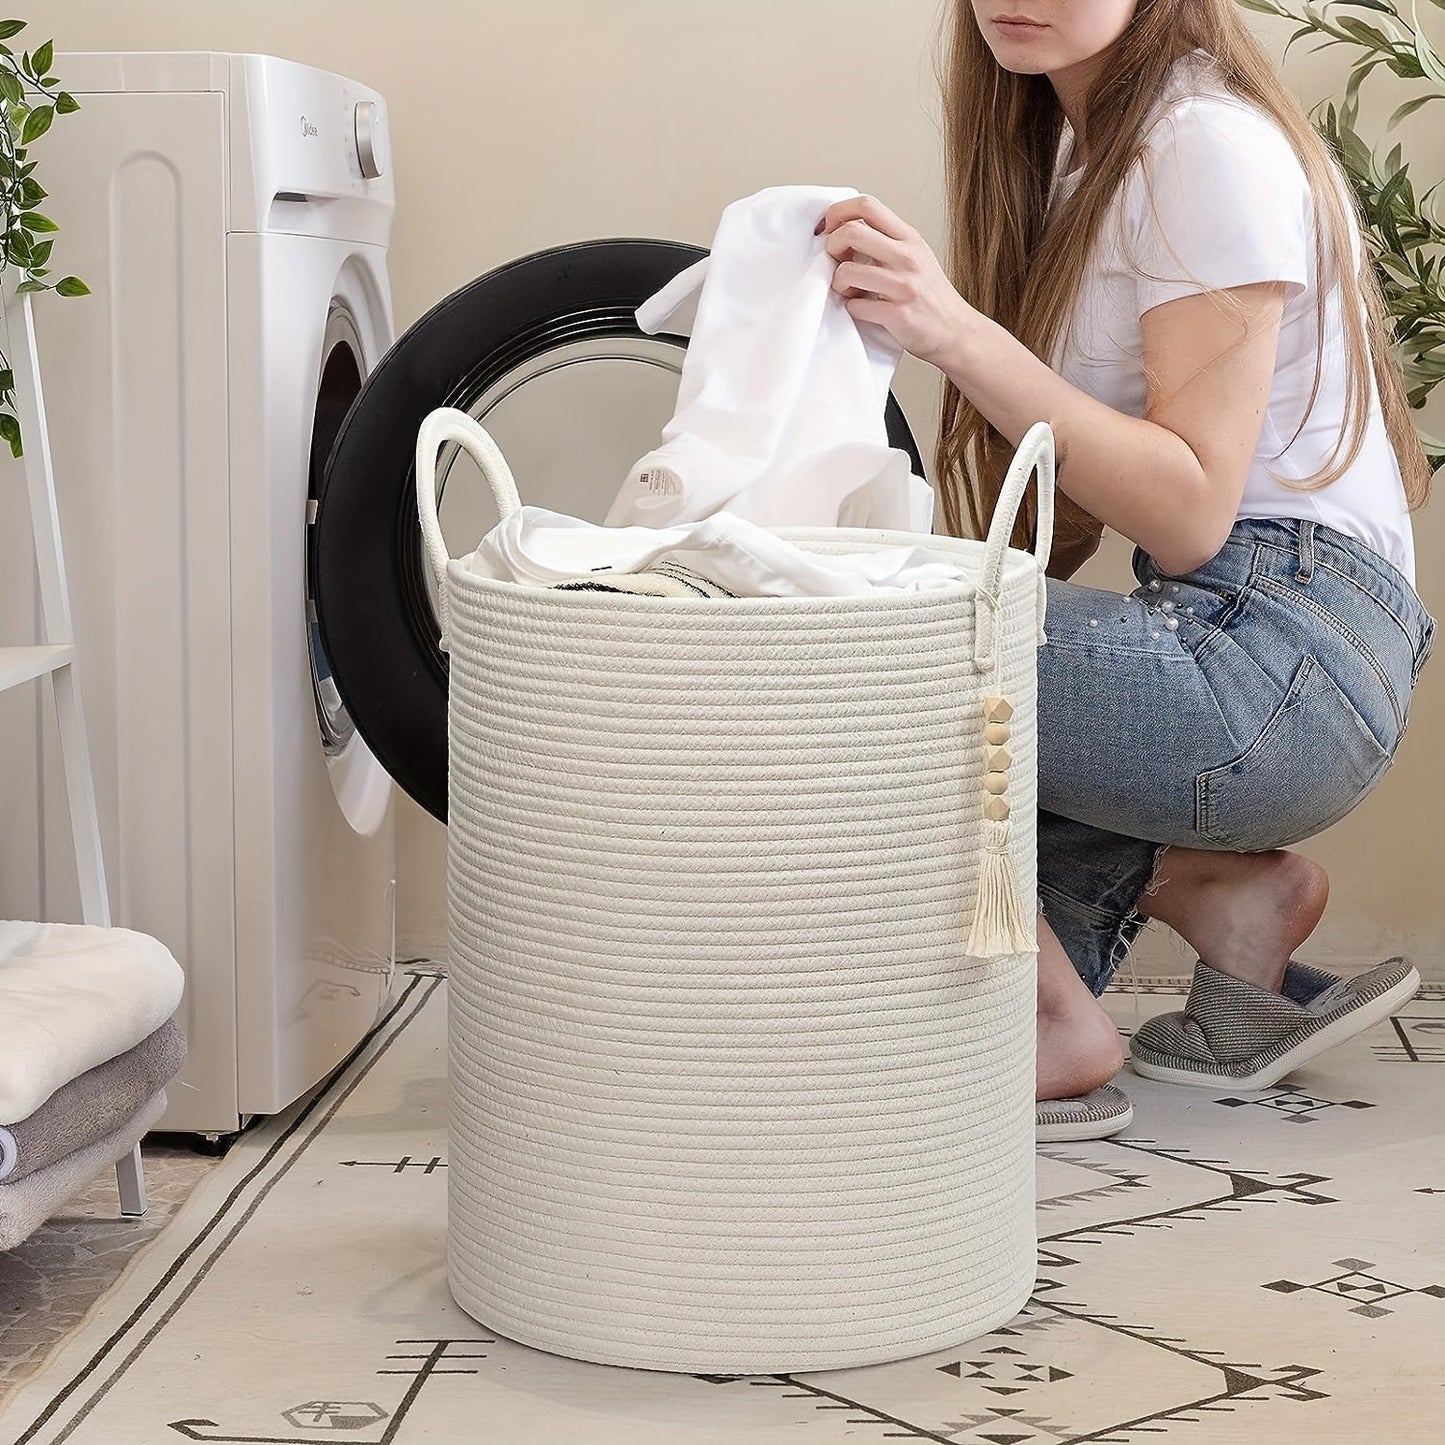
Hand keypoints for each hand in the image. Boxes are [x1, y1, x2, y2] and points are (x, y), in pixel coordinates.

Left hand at [815, 194, 969, 368]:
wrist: (956, 331)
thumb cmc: (931, 296)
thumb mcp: (915, 257)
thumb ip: (886, 242)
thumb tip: (845, 233)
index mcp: (909, 238)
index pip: (867, 205)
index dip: (838, 212)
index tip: (828, 227)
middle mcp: (907, 257)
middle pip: (851, 232)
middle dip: (831, 246)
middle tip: (834, 261)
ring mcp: (903, 286)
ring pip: (847, 271)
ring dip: (838, 283)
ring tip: (848, 291)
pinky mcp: (898, 315)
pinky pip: (856, 306)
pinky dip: (852, 309)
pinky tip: (863, 309)